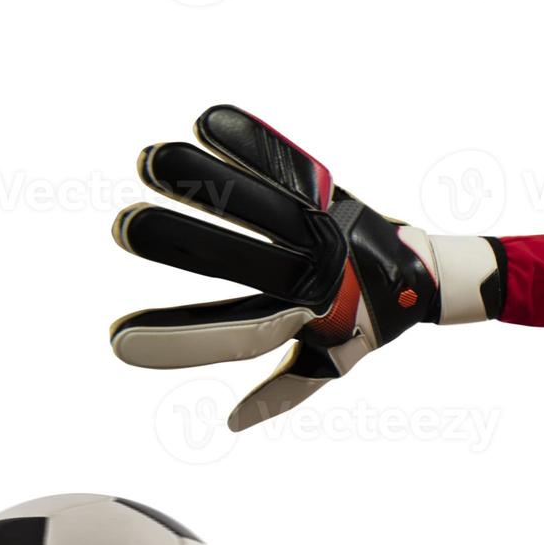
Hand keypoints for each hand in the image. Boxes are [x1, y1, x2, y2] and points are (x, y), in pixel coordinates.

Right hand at [109, 106, 503, 429]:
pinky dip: (252, 144)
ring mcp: (321, 232)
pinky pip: (288, 168)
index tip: (118, 341)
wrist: (425, 278)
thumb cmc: (368, 325)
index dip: (179, 342)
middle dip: (181, 242)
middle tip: (124, 228)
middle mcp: (310, 274)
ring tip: (150, 159)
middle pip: (238, 260)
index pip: (233, 335)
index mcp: (302, 319)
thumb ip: (284, 392)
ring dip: (205, 179)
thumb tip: (231, 423)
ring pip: (258, 205)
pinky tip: (208, 121)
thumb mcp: (333, 365)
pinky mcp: (331, 196)